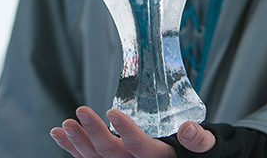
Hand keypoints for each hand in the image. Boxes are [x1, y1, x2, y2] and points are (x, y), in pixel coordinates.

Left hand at [50, 106, 215, 156]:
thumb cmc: (197, 151)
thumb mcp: (206, 146)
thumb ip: (199, 140)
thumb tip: (189, 129)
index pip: (139, 148)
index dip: (125, 131)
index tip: (112, 111)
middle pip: (111, 155)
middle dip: (93, 134)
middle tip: (80, 112)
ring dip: (78, 143)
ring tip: (64, 125)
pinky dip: (73, 149)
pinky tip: (60, 135)